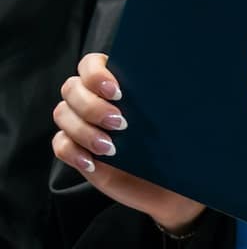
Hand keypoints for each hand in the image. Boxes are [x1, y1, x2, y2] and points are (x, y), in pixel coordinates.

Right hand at [52, 52, 204, 232]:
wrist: (176, 185)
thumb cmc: (183, 145)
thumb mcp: (184, 118)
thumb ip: (173, 95)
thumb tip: (178, 75)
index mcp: (121, 82)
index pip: (91, 64)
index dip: (97, 73)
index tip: (119, 92)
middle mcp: (97, 99)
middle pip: (72, 88)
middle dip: (91, 105)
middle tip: (121, 123)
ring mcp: (85, 124)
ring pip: (63, 114)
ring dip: (83, 129)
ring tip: (111, 148)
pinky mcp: (79, 151)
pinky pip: (60, 145)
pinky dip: (73, 152)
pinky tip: (94, 163)